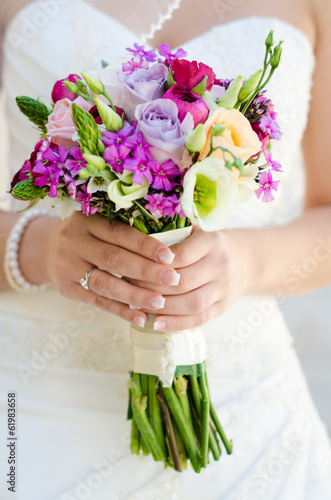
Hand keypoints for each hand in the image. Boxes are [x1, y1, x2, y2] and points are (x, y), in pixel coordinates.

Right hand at [20, 212, 180, 326]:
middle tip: (173, 280)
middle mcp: (74, 241)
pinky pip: (97, 302)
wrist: (48, 249)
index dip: (145, 245)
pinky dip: (121, 311)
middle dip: (145, 270)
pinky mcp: (67, 289)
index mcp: (87, 220)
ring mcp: (68, 266)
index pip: (119, 233)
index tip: (170, 256)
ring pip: (104, 283)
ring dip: (134, 295)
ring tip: (159, 302)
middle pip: (112, 258)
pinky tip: (141, 317)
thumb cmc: (89, 234)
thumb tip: (173, 241)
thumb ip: (127, 229)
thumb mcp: (99, 223)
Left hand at [129, 228, 247, 331]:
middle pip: (183, 282)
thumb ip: (174, 236)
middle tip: (130, 287)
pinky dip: (176, 324)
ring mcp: (223, 289)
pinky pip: (198, 319)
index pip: (180, 255)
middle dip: (154, 287)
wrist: (245, 260)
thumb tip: (138, 245)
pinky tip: (156, 324)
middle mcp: (220, 265)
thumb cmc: (209, 245)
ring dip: (163, 308)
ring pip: (191, 303)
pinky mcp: (222, 307)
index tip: (136, 265)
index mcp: (211, 242)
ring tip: (140, 307)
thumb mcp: (197, 232)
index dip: (157, 263)